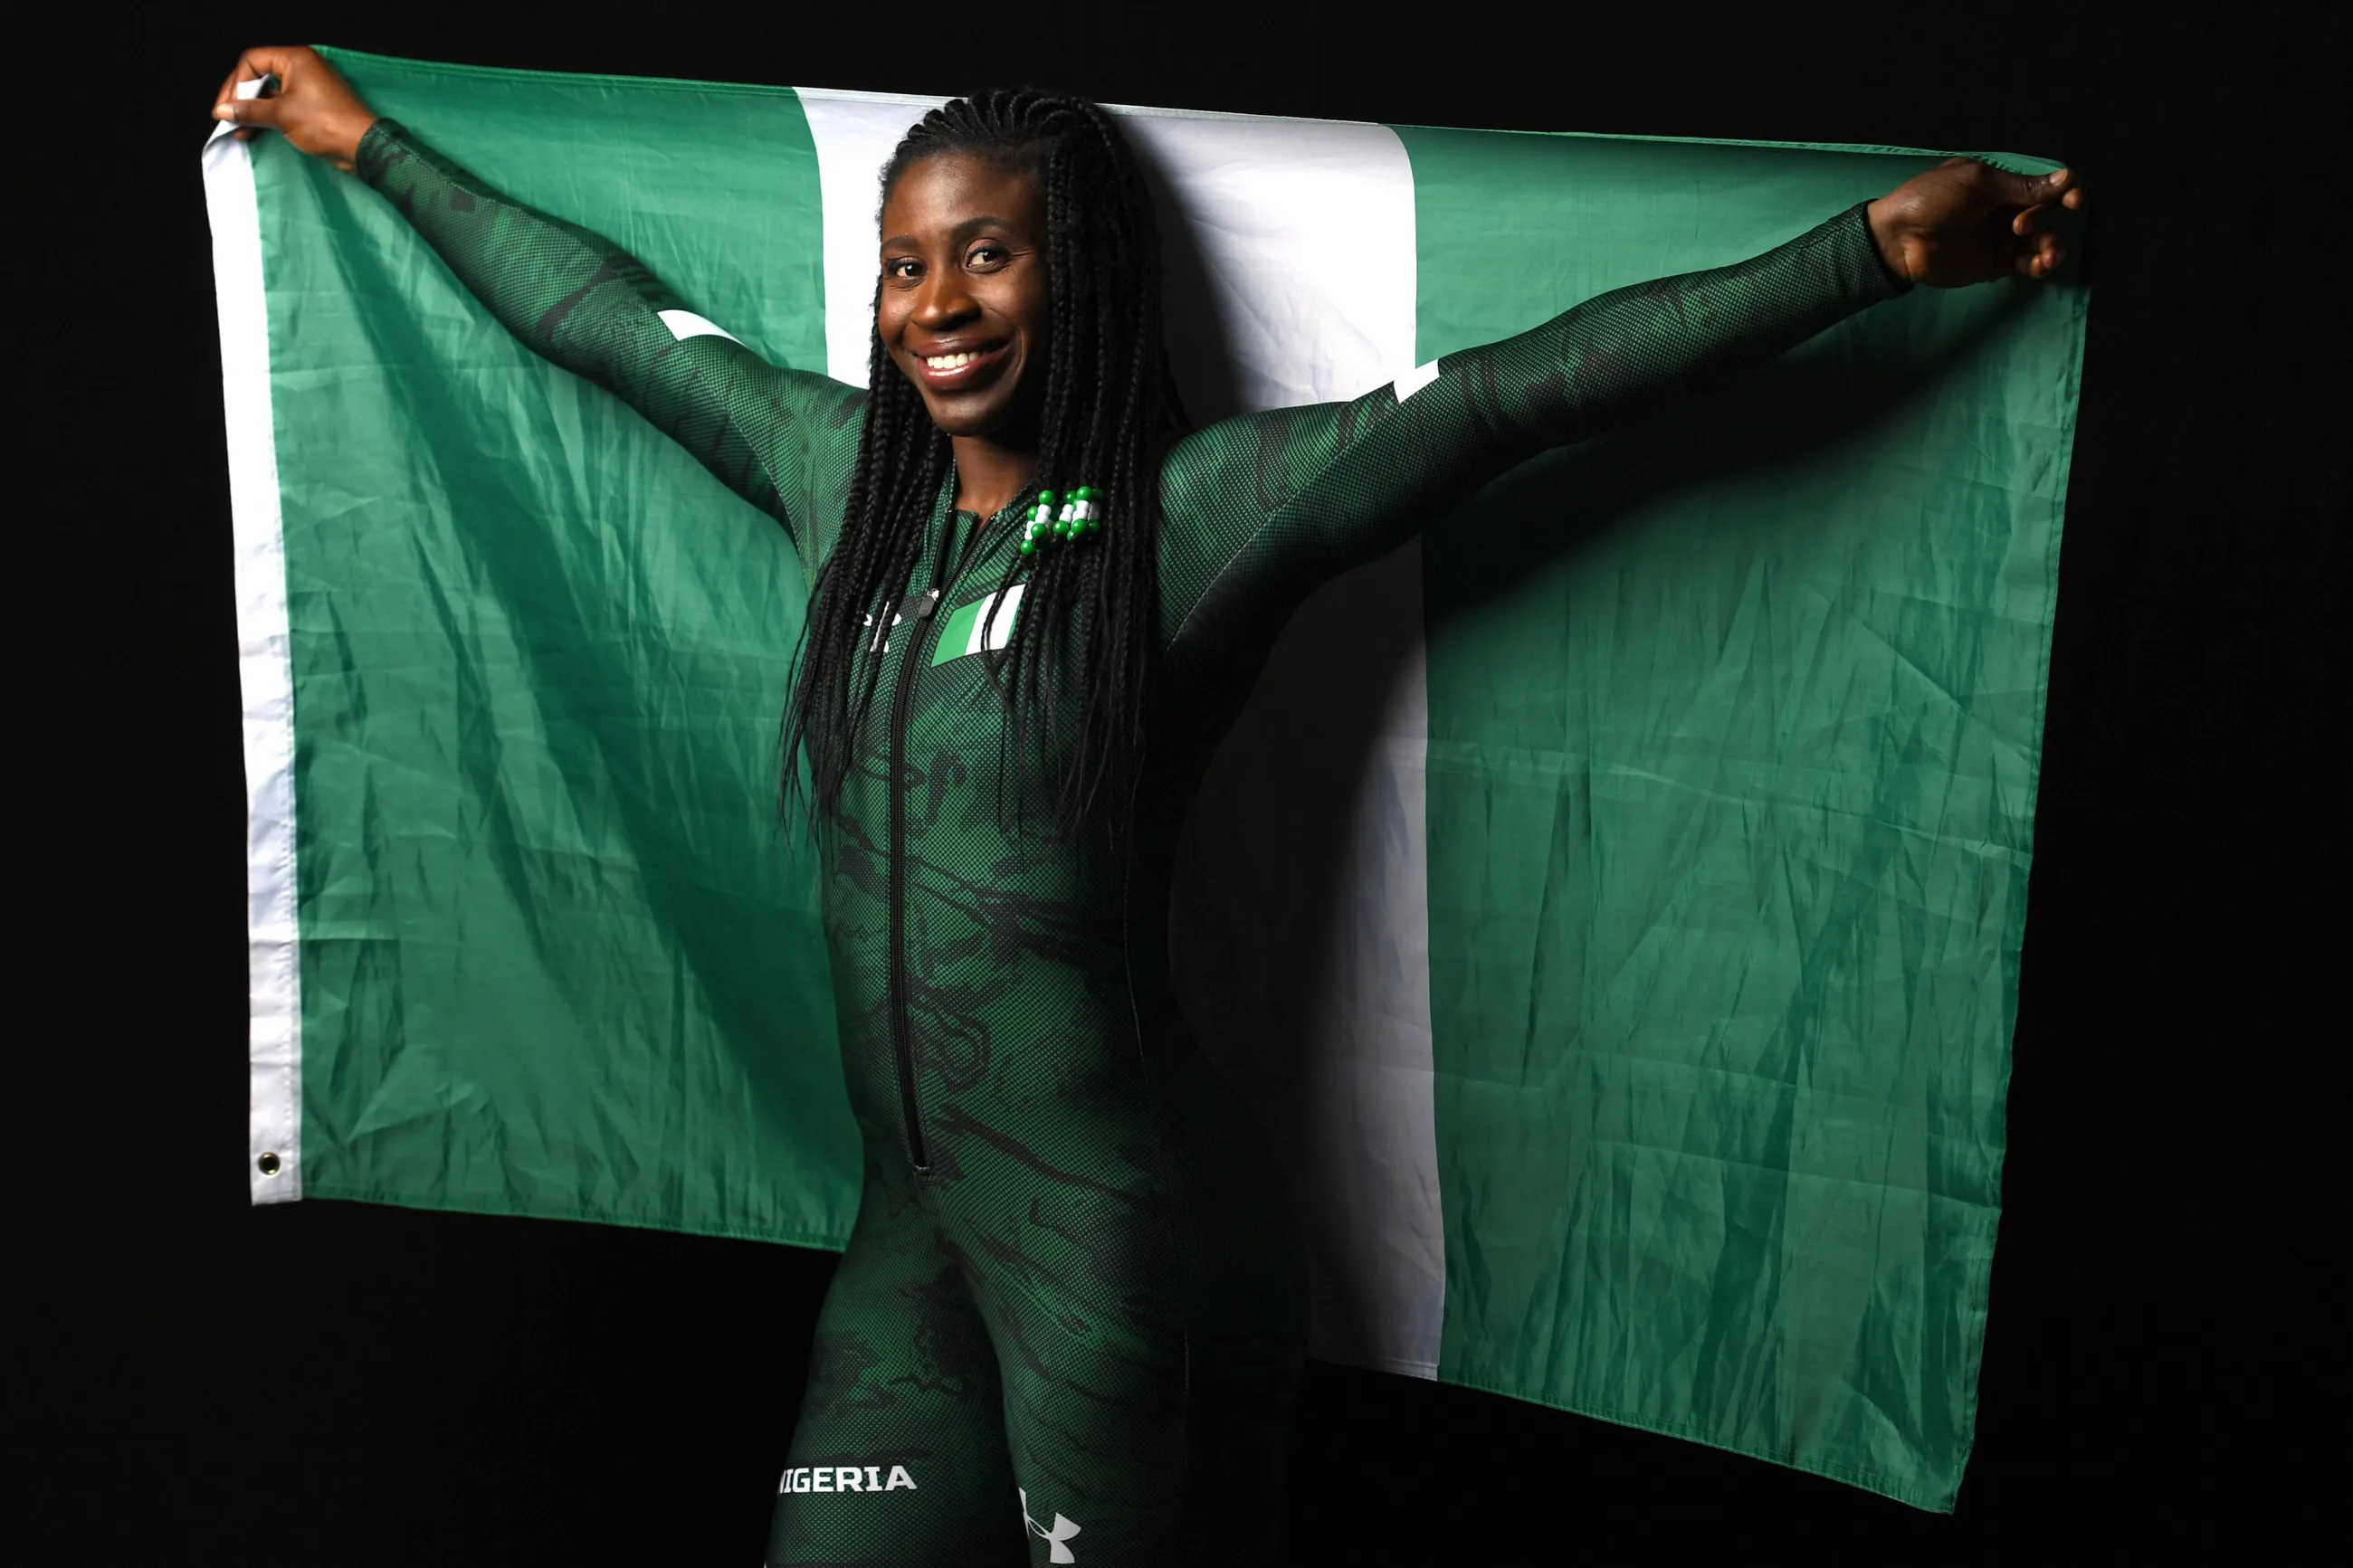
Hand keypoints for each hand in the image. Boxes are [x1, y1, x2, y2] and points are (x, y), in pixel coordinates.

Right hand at [211, 46, 376, 170]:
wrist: (363, 148)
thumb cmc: (325, 124)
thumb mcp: (282, 115)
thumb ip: (249, 110)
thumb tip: (223, 111)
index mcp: (295, 59)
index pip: (253, 61)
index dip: (236, 83)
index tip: (226, 107)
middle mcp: (301, 67)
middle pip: (258, 75)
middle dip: (240, 98)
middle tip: (226, 118)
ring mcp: (307, 86)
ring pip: (269, 93)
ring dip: (251, 111)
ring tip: (237, 130)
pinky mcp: (311, 105)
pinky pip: (281, 105)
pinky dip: (266, 117)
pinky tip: (252, 131)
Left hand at [1866, 158, 2085, 288]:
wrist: (1898, 238)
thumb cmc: (1930, 200)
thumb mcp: (1976, 182)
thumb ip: (2020, 186)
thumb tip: (2065, 179)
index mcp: (2001, 184)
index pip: (2044, 186)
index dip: (2064, 191)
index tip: (2073, 199)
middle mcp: (2006, 210)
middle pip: (2047, 212)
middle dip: (2044, 218)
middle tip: (2020, 227)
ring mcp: (2003, 238)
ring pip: (2044, 240)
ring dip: (2053, 245)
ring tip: (2047, 254)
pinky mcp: (1997, 264)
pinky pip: (2029, 263)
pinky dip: (2041, 264)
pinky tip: (2042, 264)